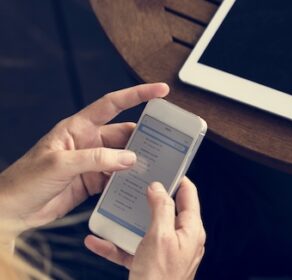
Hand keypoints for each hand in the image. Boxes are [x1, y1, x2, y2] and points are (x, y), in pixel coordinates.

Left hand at [0, 83, 168, 234]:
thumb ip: (97, 159)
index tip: (160, 90)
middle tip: (169, 139)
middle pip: (124, 134)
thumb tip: (129, 157)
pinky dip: (130, 181)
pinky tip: (140, 184)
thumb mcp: (60, 164)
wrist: (11, 210)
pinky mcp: (93, 182)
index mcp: (77, 128)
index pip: (112, 104)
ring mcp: (91, 163)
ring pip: (124, 157)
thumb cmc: (24, 181)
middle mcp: (87, 142)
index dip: (138, 95)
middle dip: (146, 135)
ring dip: (139, 161)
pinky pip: (118, 178)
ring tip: (158, 164)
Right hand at [85, 179, 205, 279]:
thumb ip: (161, 209)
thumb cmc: (159, 277)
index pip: (189, 196)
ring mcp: (166, 253)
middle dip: (147, 200)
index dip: (178, 180)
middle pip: (165, 212)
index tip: (165, 167)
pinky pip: (132, 251)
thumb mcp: (160, 236)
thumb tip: (160, 187)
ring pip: (145, 231)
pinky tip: (97, 241)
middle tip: (133, 185)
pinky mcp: (150, 265)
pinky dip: (115, 246)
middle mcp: (181, 240)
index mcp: (191, 230)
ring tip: (110, 211)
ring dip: (125, 223)